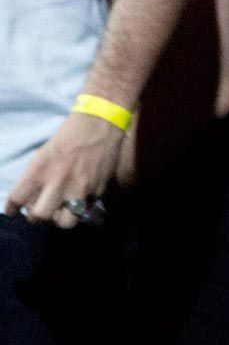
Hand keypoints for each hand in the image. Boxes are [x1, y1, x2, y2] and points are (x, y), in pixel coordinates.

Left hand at [3, 111, 124, 226]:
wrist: (101, 122)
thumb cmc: (69, 135)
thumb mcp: (44, 153)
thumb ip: (36, 177)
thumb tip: (32, 197)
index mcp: (39, 170)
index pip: (16, 199)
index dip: (12, 209)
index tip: (14, 210)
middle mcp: (57, 181)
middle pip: (39, 216)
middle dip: (38, 216)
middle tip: (41, 210)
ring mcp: (79, 188)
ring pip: (64, 222)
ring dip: (61, 218)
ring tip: (62, 210)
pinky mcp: (98, 190)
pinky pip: (85, 210)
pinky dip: (81, 207)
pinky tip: (80, 198)